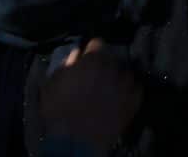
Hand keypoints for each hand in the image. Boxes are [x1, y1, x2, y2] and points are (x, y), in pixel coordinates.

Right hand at [40, 38, 142, 152]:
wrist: (74, 142)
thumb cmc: (58, 112)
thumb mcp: (52, 84)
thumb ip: (66, 65)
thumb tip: (76, 55)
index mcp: (92, 60)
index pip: (97, 43)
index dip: (91, 52)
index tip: (88, 59)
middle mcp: (112, 68)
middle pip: (112, 58)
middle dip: (104, 65)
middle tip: (96, 77)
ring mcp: (125, 84)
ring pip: (125, 72)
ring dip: (118, 78)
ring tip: (109, 89)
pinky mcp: (134, 101)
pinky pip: (136, 89)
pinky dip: (129, 91)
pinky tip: (120, 99)